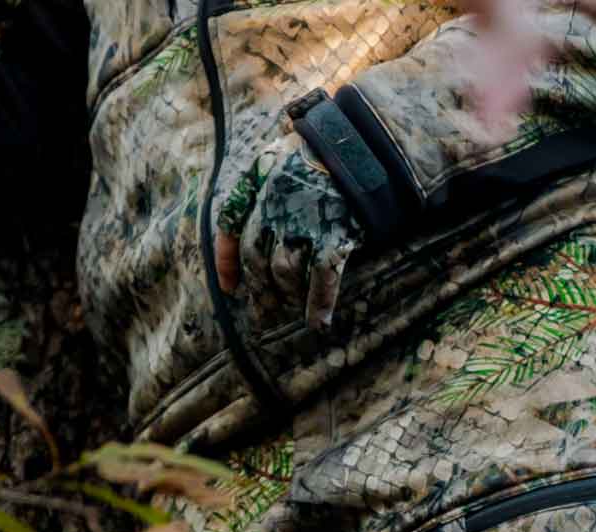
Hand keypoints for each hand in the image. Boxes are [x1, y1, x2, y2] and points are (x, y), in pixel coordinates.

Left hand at [214, 137, 363, 331]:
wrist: (368, 144)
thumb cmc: (327, 148)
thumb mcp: (283, 149)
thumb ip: (265, 175)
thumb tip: (254, 211)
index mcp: (259, 179)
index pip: (230, 225)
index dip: (227, 261)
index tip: (229, 287)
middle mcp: (275, 202)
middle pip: (255, 258)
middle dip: (259, 290)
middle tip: (265, 314)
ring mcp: (304, 221)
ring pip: (283, 272)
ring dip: (286, 297)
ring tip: (291, 311)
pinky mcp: (335, 236)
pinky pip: (322, 279)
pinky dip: (319, 304)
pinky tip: (317, 323)